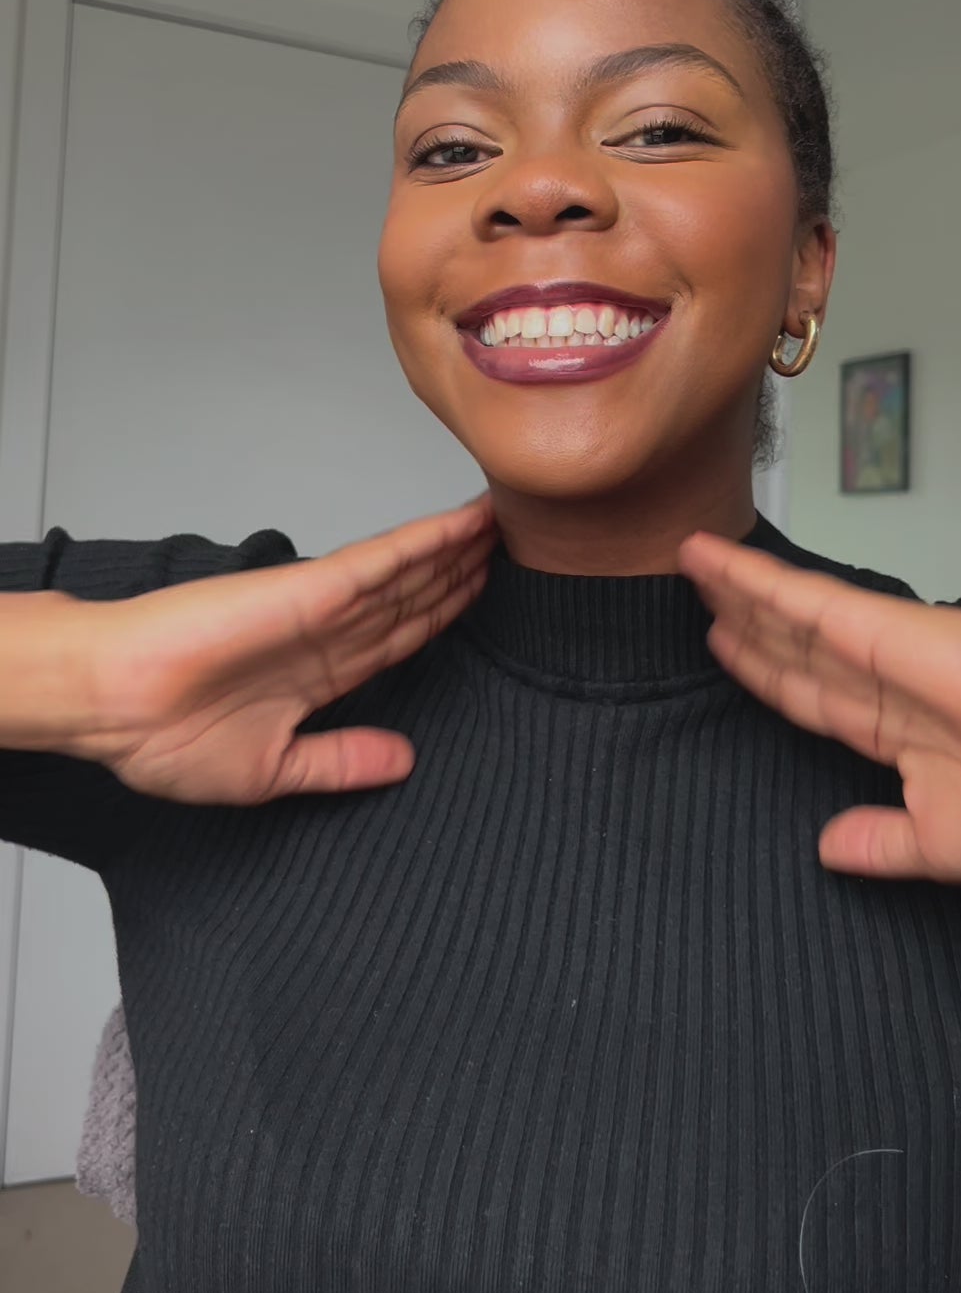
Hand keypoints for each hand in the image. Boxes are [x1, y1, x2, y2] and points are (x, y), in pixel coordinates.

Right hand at [73, 495, 495, 804]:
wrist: (115, 709)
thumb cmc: (163, 740)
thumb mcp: (273, 770)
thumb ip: (342, 762)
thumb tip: (403, 764)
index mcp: (319, 674)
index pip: (400, 638)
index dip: (445, 615)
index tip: (484, 595)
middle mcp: (327, 634)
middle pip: (414, 597)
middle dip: (462, 574)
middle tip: (514, 545)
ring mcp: (321, 607)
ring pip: (408, 571)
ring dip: (457, 547)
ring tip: (501, 522)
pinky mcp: (309, 589)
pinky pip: (381, 562)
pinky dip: (425, 542)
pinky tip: (463, 527)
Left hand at [678, 532, 960, 881]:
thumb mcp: (941, 845)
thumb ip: (880, 843)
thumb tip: (830, 850)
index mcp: (902, 731)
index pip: (812, 695)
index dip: (766, 671)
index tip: (726, 647)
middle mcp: (887, 681)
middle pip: (792, 645)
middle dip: (742, 620)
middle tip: (694, 592)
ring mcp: (885, 648)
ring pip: (789, 613)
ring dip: (735, 586)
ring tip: (690, 560)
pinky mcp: (886, 627)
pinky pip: (804, 601)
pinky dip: (754, 578)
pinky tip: (715, 563)